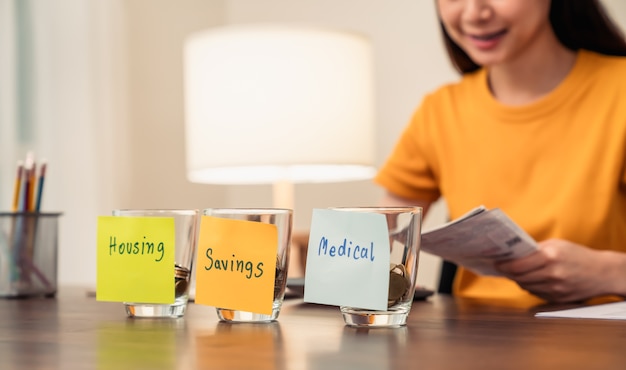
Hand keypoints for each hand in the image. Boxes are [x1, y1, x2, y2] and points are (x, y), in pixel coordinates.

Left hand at [495, 239, 621, 302]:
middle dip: (507, 272)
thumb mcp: (556, 245)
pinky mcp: (557, 299)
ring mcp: (555, 289)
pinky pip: (536, 293)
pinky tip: (530, 279)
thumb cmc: (577, 255)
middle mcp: (552, 274)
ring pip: (525, 286)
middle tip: (500, 267)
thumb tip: (512, 254)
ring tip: (513, 272)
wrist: (602, 273)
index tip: (495, 262)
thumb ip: (534, 249)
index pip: (517, 265)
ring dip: (517, 280)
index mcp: (550, 256)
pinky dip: (530, 286)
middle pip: (518, 277)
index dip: (503, 265)